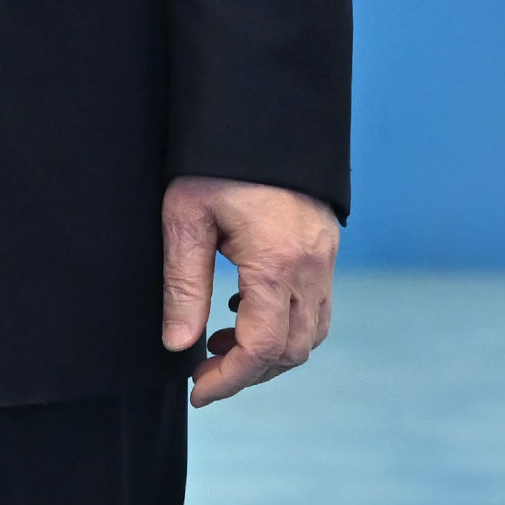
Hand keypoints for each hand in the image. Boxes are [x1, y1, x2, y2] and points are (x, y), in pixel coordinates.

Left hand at [160, 174, 337, 405]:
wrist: (260, 112)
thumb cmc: (214, 162)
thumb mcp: (186, 218)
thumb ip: (184, 284)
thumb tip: (178, 346)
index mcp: (277, 263)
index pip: (262, 348)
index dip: (229, 379)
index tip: (197, 391)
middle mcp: (311, 267)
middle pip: (291, 350)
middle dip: (248, 372)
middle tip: (203, 370)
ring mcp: (325, 259)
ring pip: (311, 334)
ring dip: (270, 352)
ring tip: (220, 342)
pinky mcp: (325, 248)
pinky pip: (318, 308)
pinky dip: (286, 325)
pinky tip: (245, 309)